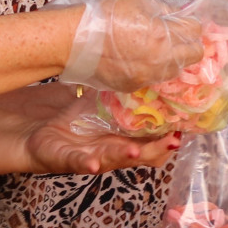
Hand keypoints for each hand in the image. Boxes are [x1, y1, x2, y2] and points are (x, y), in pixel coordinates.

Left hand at [25, 92, 182, 173]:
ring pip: (115, 159)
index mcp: (127, 136)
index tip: (187, 125)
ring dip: (127, 155)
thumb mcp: (104, 101)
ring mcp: (94, 157)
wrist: (40, 133)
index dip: (171, 135)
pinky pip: (80, 163)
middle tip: (173, 140)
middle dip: (158, 148)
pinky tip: (94, 163)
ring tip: (136, 149)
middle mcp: (115, 151)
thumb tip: (148, 63)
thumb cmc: (76, 120)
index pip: (155, 139)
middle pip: (143, 154)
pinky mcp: (69, 160)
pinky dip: (88, 164)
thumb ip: (125, 89)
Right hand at [60, 0, 205, 91]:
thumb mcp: (139, 1)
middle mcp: (162, 61)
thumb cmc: (105, 14)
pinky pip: (154, 77)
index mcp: (164, 35)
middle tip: (174, 35)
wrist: (73, 41)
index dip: (188, 23)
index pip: (195, 31)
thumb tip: (178, 15)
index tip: (180, 21)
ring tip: (154, 47)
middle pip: (194, 55)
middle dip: (188, 43)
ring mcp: (149, 76)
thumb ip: (164, 9)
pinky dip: (152, 68)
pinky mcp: (135, 86)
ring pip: (175, 69)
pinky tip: (137, 58)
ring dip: (172, 57)